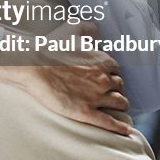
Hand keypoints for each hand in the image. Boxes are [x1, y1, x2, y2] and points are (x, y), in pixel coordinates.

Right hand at [0, 21, 131, 135]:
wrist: (33, 66)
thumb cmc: (50, 49)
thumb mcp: (72, 30)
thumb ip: (88, 29)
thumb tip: (96, 29)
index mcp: (102, 61)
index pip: (116, 70)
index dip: (112, 74)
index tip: (107, 77)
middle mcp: (103, 79)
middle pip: (120, 87)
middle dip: (116, 89)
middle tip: (110, 92)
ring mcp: (96, 97)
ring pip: (120, 103)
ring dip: (120, 105)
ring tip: (117, 108)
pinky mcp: (86, 113)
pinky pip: (110, 122)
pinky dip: (120, 127)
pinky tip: (125, 131)